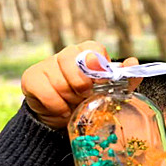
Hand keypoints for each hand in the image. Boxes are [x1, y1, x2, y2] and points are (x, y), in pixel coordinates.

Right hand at [21, 41, 139, 129]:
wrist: (61, 117)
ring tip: (73, 104)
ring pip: (62, 82)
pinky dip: (58, 107)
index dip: (98, 67)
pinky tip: (61, 110)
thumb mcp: (109, 90)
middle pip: (75, 63)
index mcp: (86, 52)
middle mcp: (66, 54)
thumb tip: (133, 62)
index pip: (94, 48)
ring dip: (70, 100)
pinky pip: (48, 94)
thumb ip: (124, 78)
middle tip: (84, 97)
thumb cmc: (88, 99)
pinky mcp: (31, 78)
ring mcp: (46, 64)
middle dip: (83, 87)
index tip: (99, 83)